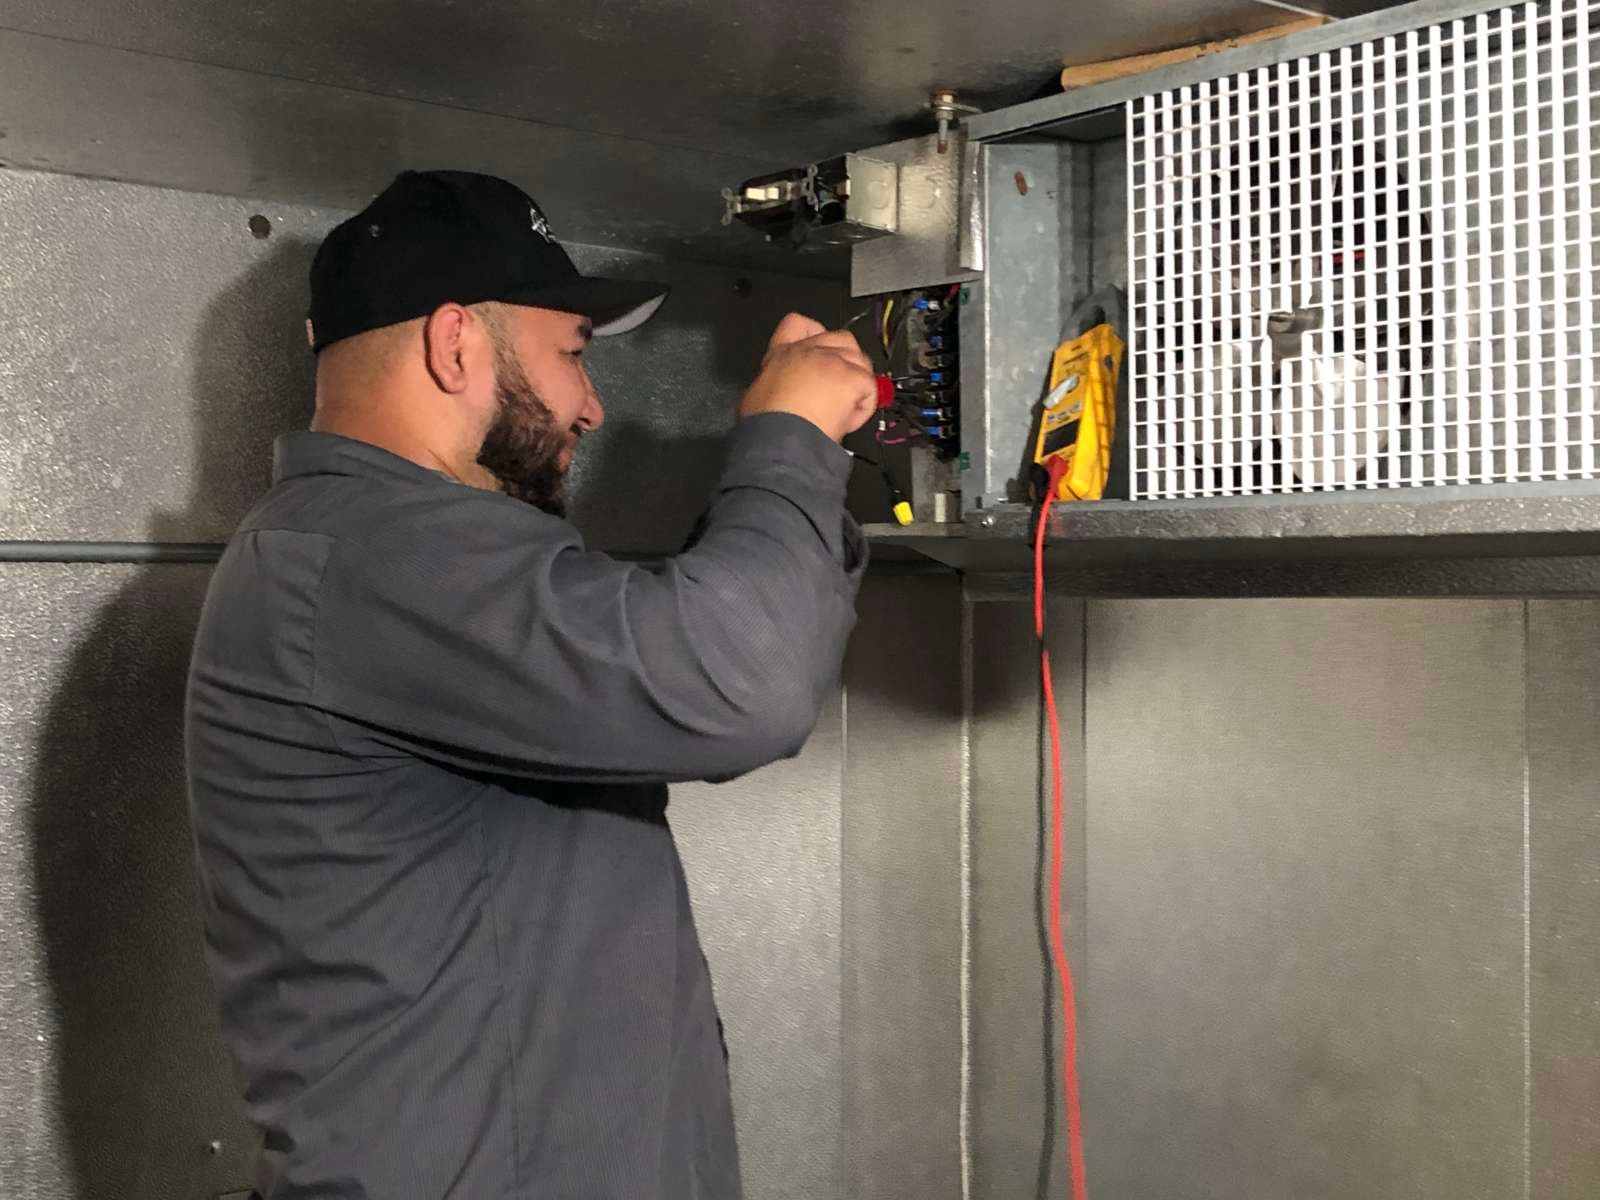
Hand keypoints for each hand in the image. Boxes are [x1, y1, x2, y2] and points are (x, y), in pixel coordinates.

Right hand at [739, 313, 877, 442]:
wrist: (781, 441)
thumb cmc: (766, 426)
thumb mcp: (757, 395)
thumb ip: (775, 382)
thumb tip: (783, 392)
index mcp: (783, 354)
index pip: (797, 324)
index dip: (812, 333)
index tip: (819, 353)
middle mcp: (809, 351)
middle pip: (842, 338)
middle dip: (846, 360)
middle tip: (838, 388)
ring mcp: (833, 362)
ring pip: (861, 361)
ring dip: (858, 383)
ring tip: (843, 409)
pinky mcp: (852, 378)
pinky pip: (870, 387)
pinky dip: (864, 406)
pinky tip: (847, 421)